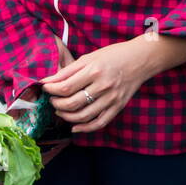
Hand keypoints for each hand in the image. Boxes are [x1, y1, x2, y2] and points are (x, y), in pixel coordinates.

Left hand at [41, 38, 158, 133]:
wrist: (140, 60)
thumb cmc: (113, 55)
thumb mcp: (89, 58)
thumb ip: (68, 71)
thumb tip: (47, 81)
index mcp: (94, 71)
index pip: (65, 87)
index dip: (51, 90)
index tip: (45, 88)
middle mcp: (103, 86)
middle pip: (72, 104)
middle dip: (56, 104)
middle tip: (52, 100)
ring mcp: (111, 99)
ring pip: (83, 116)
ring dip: (67, 117)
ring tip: (60, 111)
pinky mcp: (118, 107)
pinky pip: (99, 123)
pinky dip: (85, 128)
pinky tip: (75, 127)